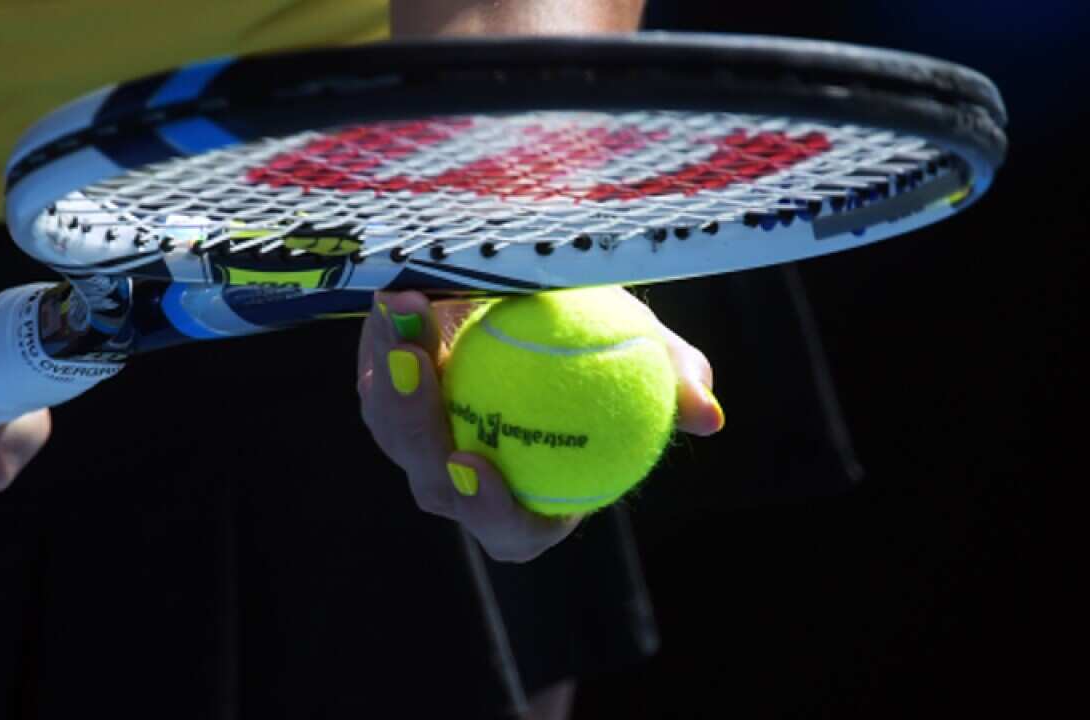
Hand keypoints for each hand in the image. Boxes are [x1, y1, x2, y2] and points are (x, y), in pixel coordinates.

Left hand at [358, 289, 722, 562]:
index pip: (511, 529)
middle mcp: (466, 478)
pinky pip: (382, 371)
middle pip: (434, 483)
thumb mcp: (642, 347)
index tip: (480, 464)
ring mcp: (419, 438)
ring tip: (407, 325)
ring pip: (393, 427)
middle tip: (424, 379)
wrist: (546, 291)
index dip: (493, 512)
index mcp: (530, 498)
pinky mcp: (387, 390)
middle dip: (419, 436)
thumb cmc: (603, 336)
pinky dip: (390, 336)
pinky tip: (402, 297)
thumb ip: (673, 380)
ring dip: (396, 381)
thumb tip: (707, 418)